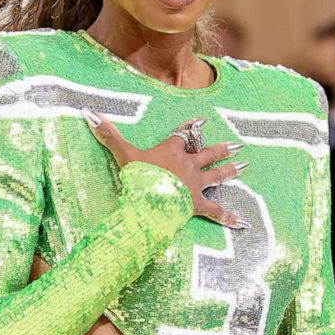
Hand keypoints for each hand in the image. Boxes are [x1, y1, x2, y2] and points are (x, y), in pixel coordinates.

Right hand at [83, 111, 247, 228]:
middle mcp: (187, 165)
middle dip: (220, 149)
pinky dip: (228, 217)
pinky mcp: (197, 205)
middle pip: (207, 153)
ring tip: (244, 166)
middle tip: (236, 145)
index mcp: (171, 151)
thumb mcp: (122, 154)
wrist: (150, 201)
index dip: (191, 128)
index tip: (202, 120)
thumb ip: (109, 135)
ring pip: (217, 176)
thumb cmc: (138, 178)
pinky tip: (242, 222)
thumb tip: (90, 113)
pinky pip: (216, 211)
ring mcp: (195, 185)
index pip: (182, 135)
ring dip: (230, 170)